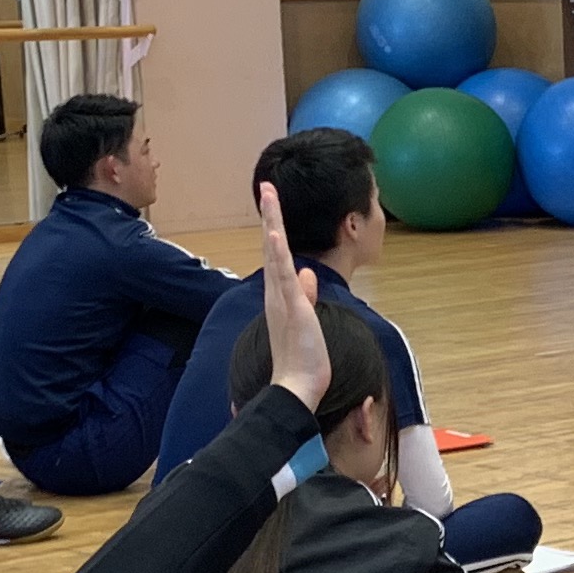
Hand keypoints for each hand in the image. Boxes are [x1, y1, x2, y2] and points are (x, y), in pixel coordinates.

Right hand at [256, 184, 332, 408]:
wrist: (295, 386)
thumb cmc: (301, 358)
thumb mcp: (306, 318)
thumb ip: (305, 294)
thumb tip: (306, 274)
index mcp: (280, 295)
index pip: (276, 255)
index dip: (274, 227)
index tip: (273, 203)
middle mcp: (275, 293)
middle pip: (270, 245)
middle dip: (270, 215)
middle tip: (266, 186)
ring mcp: (282, 299)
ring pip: (274, 253)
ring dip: (272, 222)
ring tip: (268, 195)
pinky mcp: (292, 308)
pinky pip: (283, 277)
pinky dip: (278, 254)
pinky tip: (273, 234)